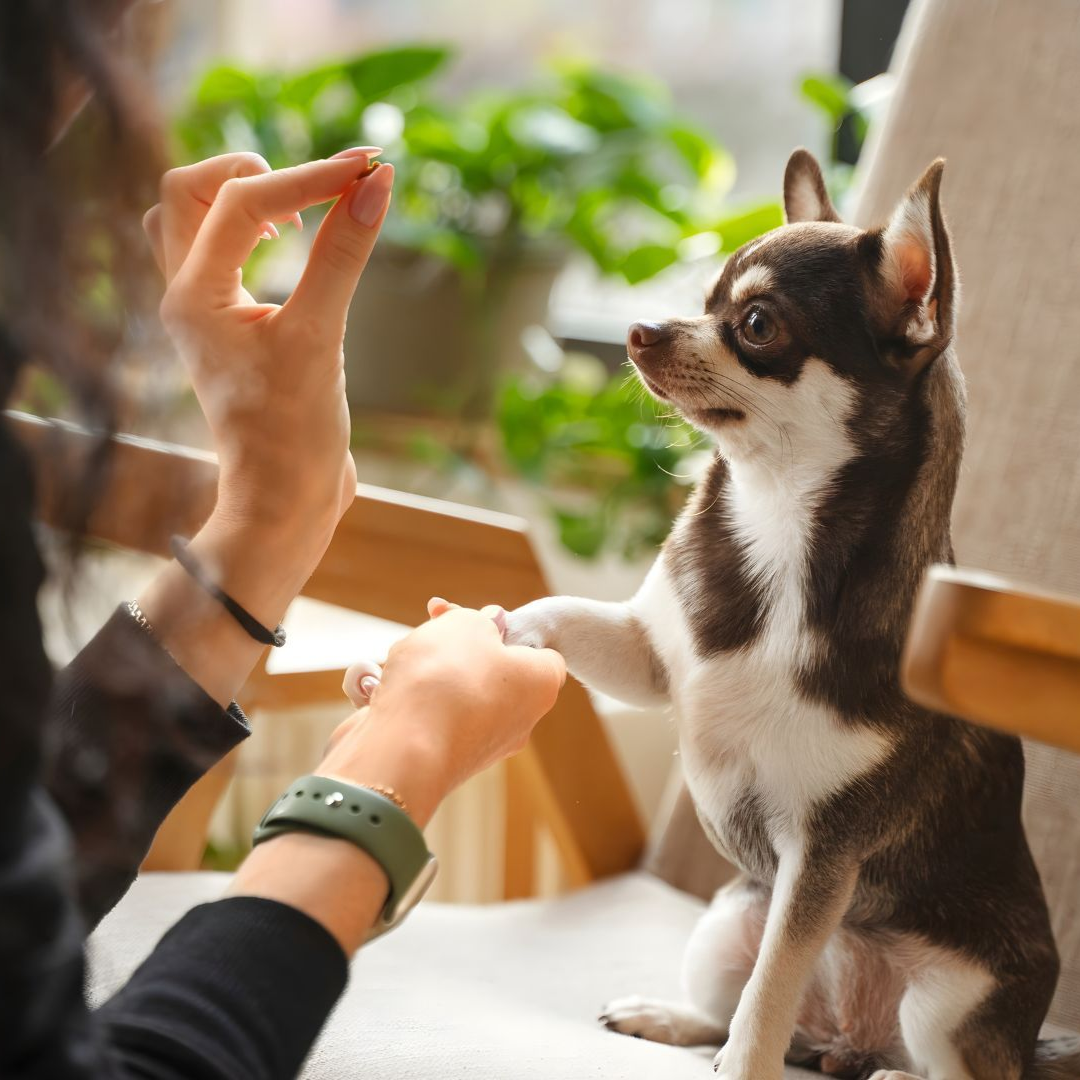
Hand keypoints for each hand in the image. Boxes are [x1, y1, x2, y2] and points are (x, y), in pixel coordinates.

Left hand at [143, 148, 392, 557]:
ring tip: (298, 214)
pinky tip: (297, 244)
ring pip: (192, 220)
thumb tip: (377, 184)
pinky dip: (250, 232)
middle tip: (316, 190)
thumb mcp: (321, 337)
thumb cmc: (295, 432)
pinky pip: (219, 255)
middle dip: (254, 173)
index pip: (240, 201)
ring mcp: (204, 313)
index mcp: (194, 297)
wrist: (285, 501)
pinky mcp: (229, 328)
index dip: (308, 177)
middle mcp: (185, 297)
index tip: (369, 170)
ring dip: (241, 198)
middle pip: (188, 191)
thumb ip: (344, 255)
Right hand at [320, 604, 565, 825]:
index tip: (478, 617)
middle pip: (492, 669)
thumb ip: (480, 619)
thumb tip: (489, 624)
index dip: (508, 629)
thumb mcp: (467, 624)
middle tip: (434, 623)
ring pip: (454, 691)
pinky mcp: (441, 759)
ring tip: (405, 659)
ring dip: (427, 669)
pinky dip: (407, 699)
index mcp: (540, 686)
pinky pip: (427, 717)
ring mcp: (479, 745)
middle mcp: (518, 721)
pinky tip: (385, 688)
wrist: (400, 748)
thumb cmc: (445, 680)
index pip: (540, 652)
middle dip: (459, 644)